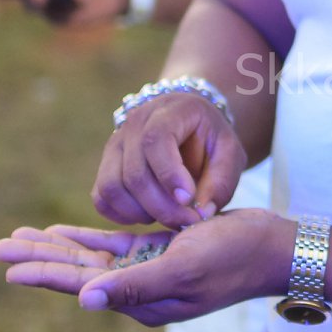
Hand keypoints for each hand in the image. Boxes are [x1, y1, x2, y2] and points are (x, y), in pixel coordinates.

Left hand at [0, 210, 287, 327]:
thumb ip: (133, 286)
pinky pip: (114, 246)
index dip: (44, 273)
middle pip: (79, 272)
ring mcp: (149, 271)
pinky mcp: (160, 251)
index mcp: (143, 302)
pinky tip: (62, 232)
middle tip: (0, 246)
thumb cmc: (232, 258)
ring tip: (19, 238)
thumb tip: (84, 300)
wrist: (272, 247)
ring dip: (56, 247)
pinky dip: (87, 239)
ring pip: (91, 258)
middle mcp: (140, 291)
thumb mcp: (182, 271)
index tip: (8, 267)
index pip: (83, 285)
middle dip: (39, 258)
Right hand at [93, 91, 247, 228]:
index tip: (188, 199)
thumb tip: (201, 213)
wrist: (190, 126)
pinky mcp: (106, 165)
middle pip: (134, 172)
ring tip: (168, 215)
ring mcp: (115, 143)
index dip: (169, 174)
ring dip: (140, 213)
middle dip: (161, 206)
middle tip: (186, 220)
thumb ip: (221, 182)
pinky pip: (101, 197)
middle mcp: (134, 123)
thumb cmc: (211, 140)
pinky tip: (147, 216)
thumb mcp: (229, 153)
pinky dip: (121, 215)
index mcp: (170, 111)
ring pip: (112, 187)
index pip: (156, 140)